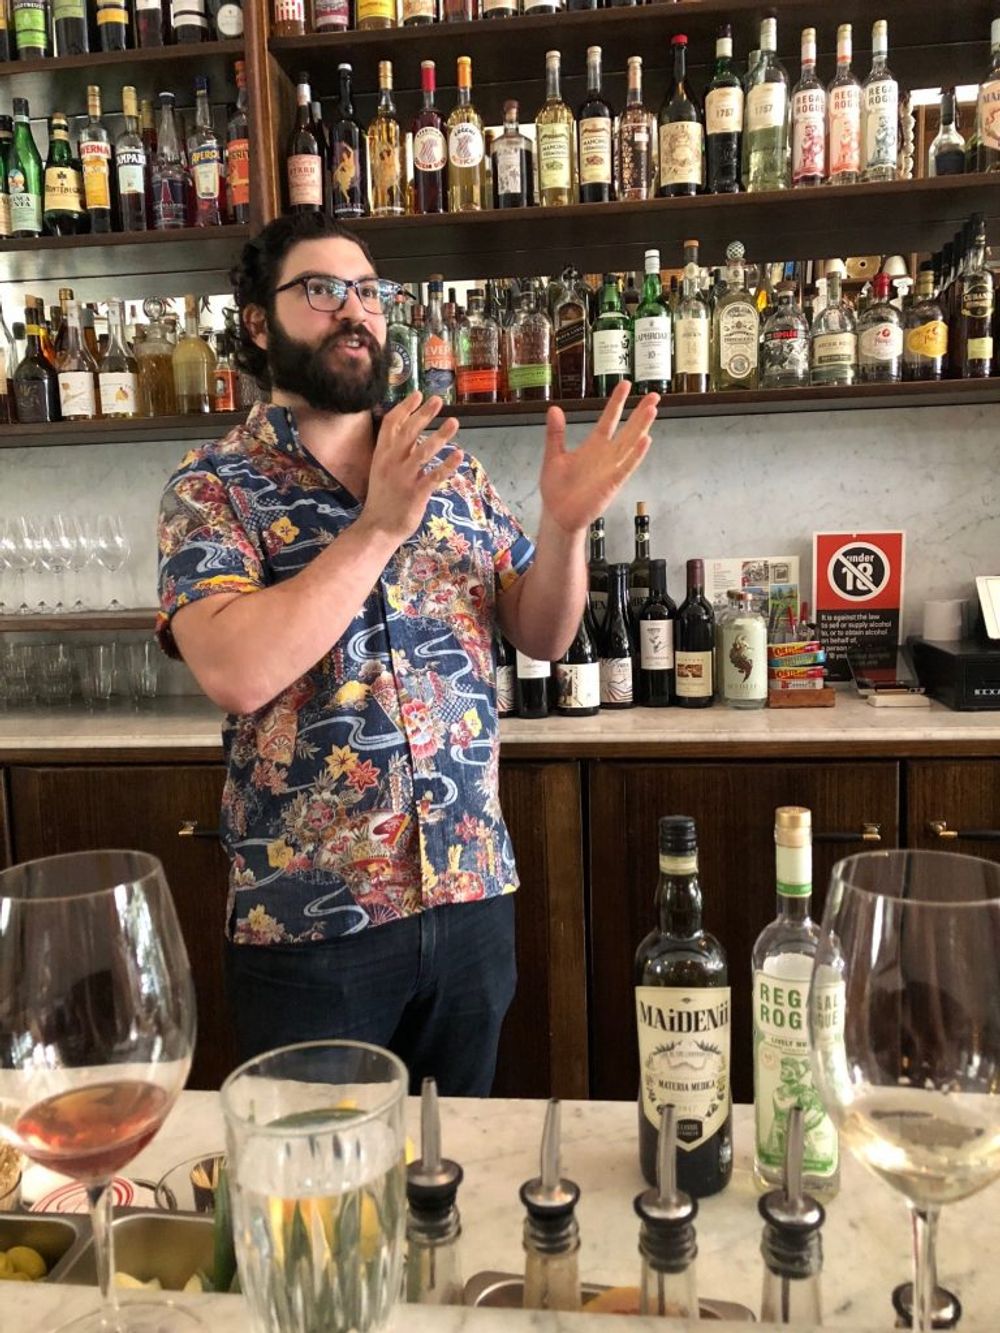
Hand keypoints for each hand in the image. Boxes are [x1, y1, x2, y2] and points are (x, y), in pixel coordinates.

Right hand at [361, 393, 462, 544]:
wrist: (378, 528)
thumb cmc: (383, 499)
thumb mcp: (381, 470)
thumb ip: (394, 452)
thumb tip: (409, 435)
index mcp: (382, 455)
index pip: (391, 424)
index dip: (405, 407)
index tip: (418, 394)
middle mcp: (392, 462)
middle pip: (409, 432)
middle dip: (424, 414)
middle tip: (438, 400)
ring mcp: (404, 477)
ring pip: (424, 451)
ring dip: (441, 436)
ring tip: (455, 422)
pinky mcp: (416, 493)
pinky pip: (434, 476)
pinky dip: (448, 465)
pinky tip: (459, 455)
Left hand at [539, 382, 657, 535]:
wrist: (557, 514)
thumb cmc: (557, 489)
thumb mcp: (553, 456)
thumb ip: (555, 433)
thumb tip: (554, 408)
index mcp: (593, 446)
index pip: (608, 419)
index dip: (616, 402)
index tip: (625, 384)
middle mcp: (606, 455)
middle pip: (627, 429)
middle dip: (640, 412)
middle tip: (653, 395)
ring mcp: (611, 468)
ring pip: (630, 443)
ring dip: (642, 427)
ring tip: (653, 410)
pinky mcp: (612, 483)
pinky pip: (626, 466)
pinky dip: (636, 454)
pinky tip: (645, 440)